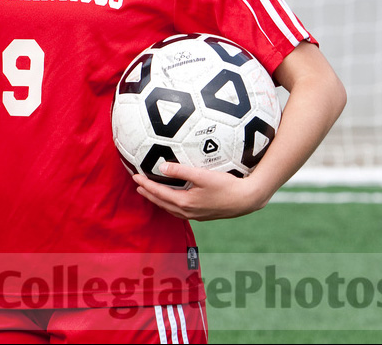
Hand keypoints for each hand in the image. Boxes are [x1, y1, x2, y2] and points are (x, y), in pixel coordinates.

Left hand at [132, 163, 270, 220]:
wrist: (246, 200)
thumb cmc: (226, 186)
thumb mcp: (203, 175)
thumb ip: (181, 171)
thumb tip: (162, 167)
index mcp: (185, 202)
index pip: (159, 193)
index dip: (146, 185)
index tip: (135, 176)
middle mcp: (187, 212)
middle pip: (162, 203)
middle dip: (149, 194)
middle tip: (137, 185)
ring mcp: (195, 215)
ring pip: (170, 209)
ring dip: (158, 200)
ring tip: (150, 192)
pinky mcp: (202, 215)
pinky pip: (179, 211)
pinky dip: (170, 204)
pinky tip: (172, 199)